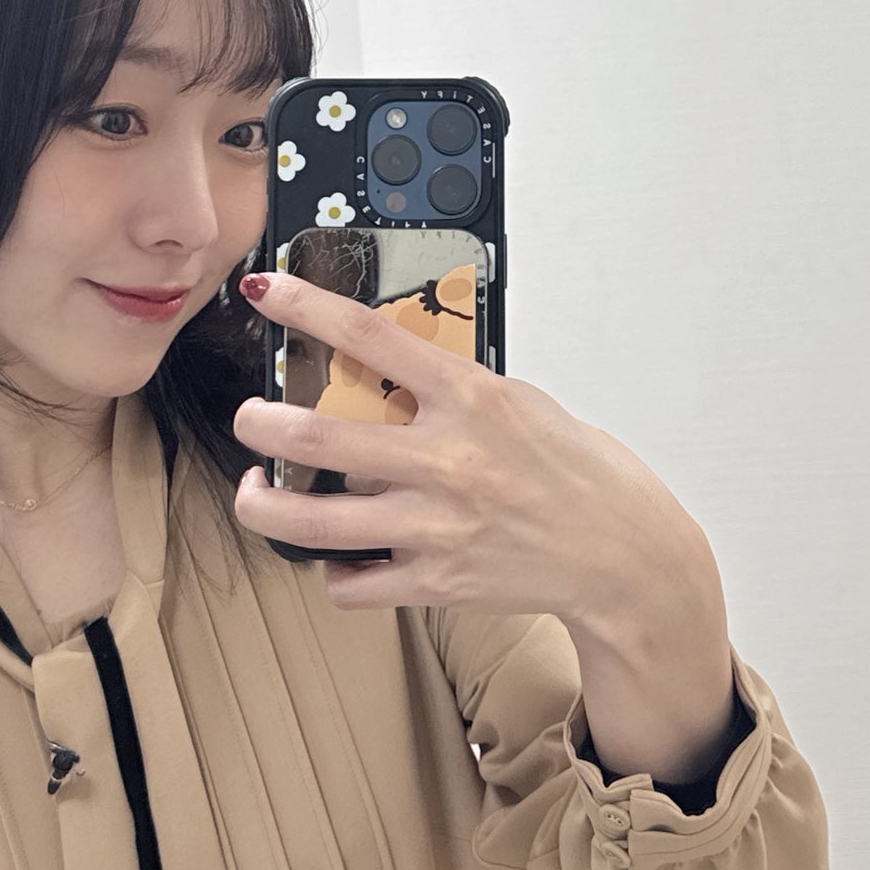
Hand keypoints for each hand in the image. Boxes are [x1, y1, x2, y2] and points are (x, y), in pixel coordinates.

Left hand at [230, 269, 707, 628]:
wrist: (620, 552)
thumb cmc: (572, 468)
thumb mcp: (516, 400)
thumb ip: (448, 388)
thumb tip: (379, 368)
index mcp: (471, 398)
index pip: (371, 337)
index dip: (307, 307)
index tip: (265, 287)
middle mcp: (448, 461)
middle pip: (317, 439)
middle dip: (259, 423)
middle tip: (249, 417)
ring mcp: (436, 526)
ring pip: (312, 523)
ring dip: (263, 505)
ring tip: (254, 491)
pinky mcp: (435, 581)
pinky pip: (350, 582)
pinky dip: (330, 568)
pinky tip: (332, 552)